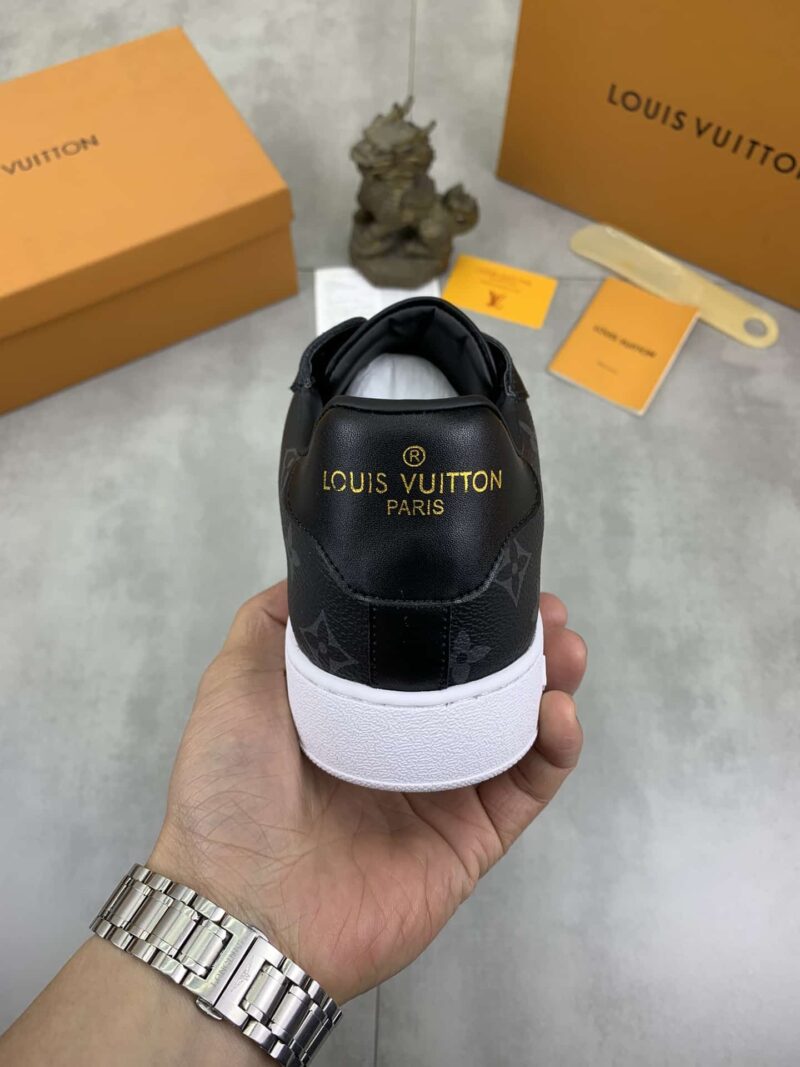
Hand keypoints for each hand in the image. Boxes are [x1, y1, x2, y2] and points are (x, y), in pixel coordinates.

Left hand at [150, 582, 585, 1004]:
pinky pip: (527, 788)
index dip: (459, 612)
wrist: (244, 905)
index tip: (489, 577)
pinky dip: (555, 749)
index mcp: (357, 710)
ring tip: (567, 648)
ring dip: (549, 684)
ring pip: (513, 729)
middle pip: (479, 685)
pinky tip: (558, 712)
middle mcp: (404, 746)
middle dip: (519, 643)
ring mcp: (442, 793)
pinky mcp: (473, 840)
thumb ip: (274, 624)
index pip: (422, 650)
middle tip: (547, 612)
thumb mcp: (237, 682)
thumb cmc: (233, 786)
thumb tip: (318, 572)